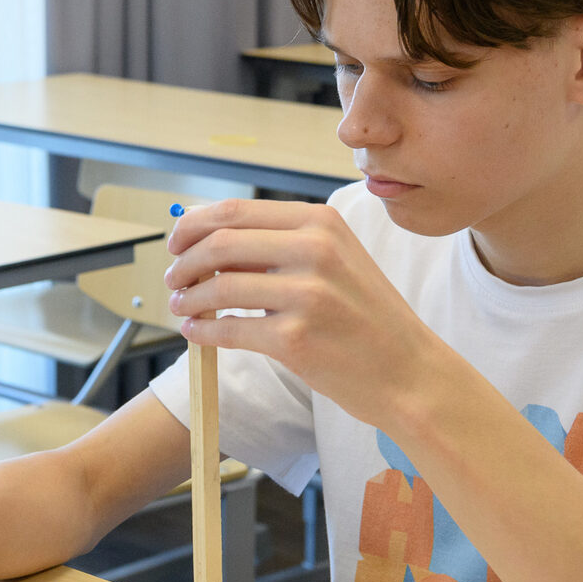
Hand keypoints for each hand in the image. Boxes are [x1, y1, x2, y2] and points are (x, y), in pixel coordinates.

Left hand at [164, 198, 445, 429]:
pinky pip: (229, 329)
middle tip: (174, 277)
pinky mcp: (295, 339)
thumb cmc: (367, 318)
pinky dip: (202, 330)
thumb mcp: (335, 260)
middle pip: (219, 243)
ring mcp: (306, 295)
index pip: (236, 211)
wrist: (408, 370)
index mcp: (321, 222)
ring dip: (188, 297)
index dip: (194, 225)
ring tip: (181, 305)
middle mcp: (314, 250)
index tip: (177, 241)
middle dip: (184, 261)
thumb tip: (208, 241)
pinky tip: (196, 331)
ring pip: (219, 287)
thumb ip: (280, 245)